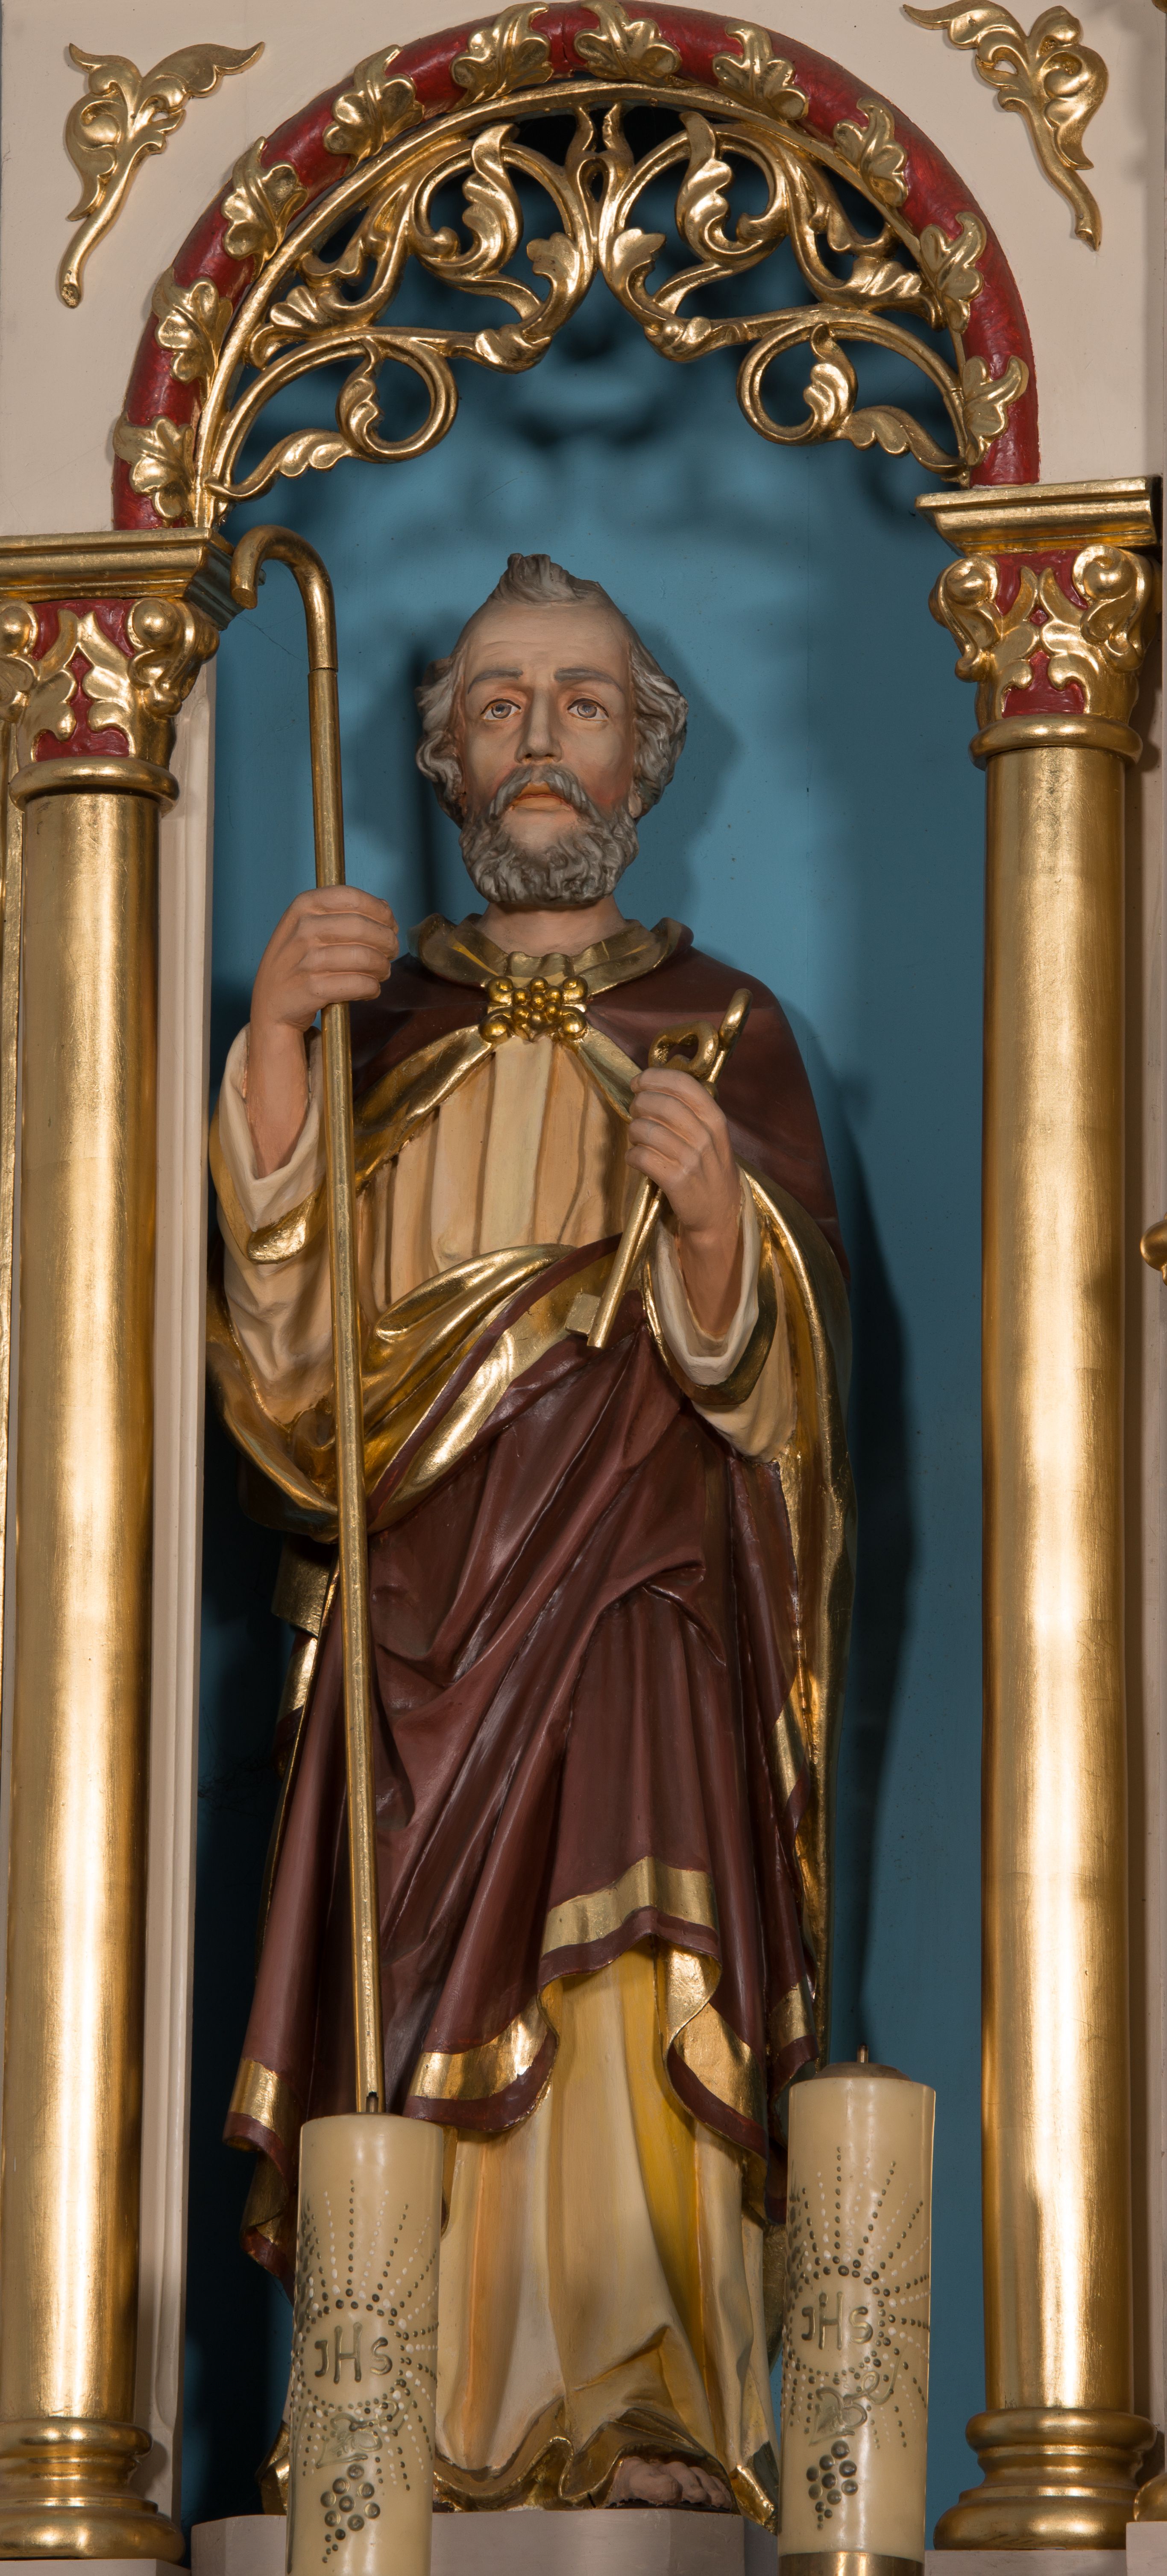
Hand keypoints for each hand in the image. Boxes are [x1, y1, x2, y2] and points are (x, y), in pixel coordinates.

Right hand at [246, 886, 397, 1176]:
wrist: (270, 1009)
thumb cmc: (297, 966)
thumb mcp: (308, 929)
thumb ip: (340, 914)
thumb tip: (384, 909)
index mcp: (302, 906)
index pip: (353, 898)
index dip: (380, 911)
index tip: (390, 924)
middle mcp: (302, 929)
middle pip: (365, 928)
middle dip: (387, 942)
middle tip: (390, 954)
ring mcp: (304, 960)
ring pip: (365, 957)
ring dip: (382, 968)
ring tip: (381, 974)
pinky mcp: (311, 989)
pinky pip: (359, 984)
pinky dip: (371, 988)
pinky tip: (369, 990)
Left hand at [627, 1066, 742, 1337]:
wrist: (718, 1215)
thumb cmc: (708, 1169)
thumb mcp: (710, 1135)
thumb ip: (688, 1110)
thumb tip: (651, 1084)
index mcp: (715, 1119)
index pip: (683, 1084)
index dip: (654, 1077)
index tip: (638, 1083)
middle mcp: (705, 1136)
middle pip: (660, 1104)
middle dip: (639, 1104)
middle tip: (635, 1112)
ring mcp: (692, 1159)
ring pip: (646, 1130)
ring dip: (633, 1131)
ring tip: (636, 1139)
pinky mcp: (676, 1181)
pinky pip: (641, 1157)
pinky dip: (632, 1156)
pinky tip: (636, 1160)